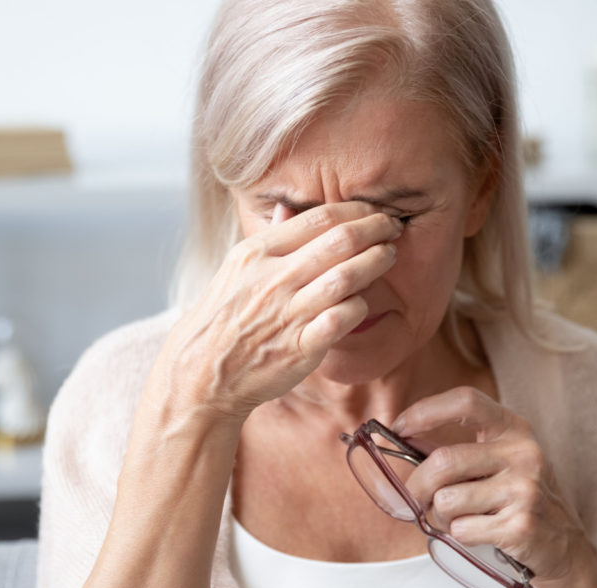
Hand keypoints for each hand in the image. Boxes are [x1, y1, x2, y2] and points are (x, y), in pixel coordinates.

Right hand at [152, 201, 402, 421]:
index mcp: (256, 253)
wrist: (203, 371)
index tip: (373, 211)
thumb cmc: (225, 317)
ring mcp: (287, 314)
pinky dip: (359, 306)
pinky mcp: (300, 347)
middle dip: (375, 229)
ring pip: (345, 278)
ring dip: (375, 263)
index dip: (355, 211)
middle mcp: (272, 279)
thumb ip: (268, 238)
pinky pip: (341, 319)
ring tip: (388, 256)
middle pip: (338, 242)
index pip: (317, 218)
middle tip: (392, 228)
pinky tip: (363, 301)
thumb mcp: (235, 269)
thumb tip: (287, 206)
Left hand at [394, 386, 591, 587]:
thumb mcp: (497, 463)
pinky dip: (459, 535)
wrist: (564, 546)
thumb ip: (455, 451)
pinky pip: (461, 529)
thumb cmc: (519, 499)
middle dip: (418, 485)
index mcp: (514, 429)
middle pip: (444, 461)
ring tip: (461, 517)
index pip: (465, 401)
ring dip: (440, 516)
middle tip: (416, 498)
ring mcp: (525, 489)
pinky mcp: (521, 525)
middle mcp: (523, 453)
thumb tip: (403, 440)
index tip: (398, 427)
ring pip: (446, 500)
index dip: (425, 410)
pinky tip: (481, 532)